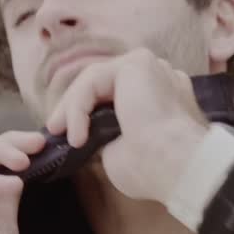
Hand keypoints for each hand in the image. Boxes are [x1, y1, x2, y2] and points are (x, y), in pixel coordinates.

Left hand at [45, 48, 208, 202]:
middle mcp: (159, 76)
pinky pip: (94, 79)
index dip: (86, 112)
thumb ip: (107, 138)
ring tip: (60, 133)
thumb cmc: (156, 170)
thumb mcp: (122, 153)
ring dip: (72, 107)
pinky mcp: (137, 64)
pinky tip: (77, 135)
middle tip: (55, 130)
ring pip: (95, 79)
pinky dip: (79, 106)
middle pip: (102, 83)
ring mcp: (151, 66)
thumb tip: (87, 138)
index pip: (114, 95)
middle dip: (74, 107)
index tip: (70, 138)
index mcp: (161, 96)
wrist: (179, 168)